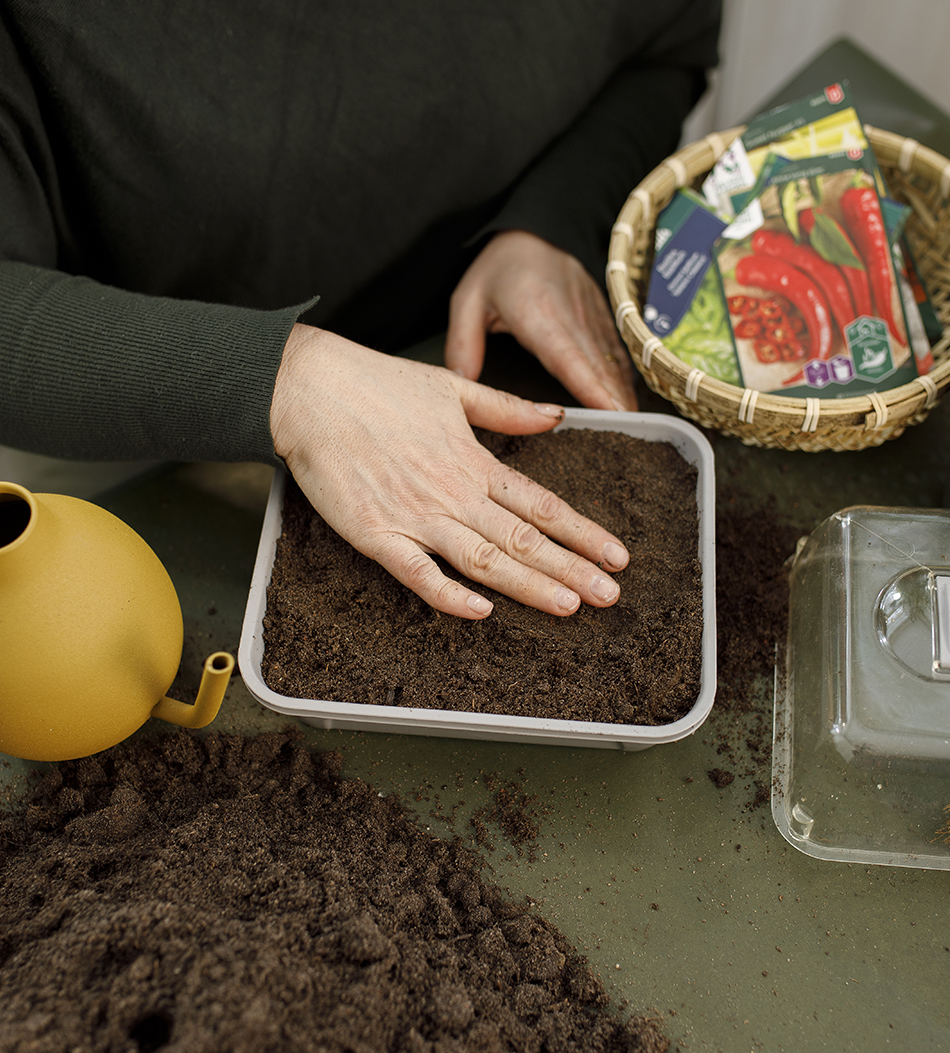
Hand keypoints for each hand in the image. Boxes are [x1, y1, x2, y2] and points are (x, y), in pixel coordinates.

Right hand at [270, 326, 629, 620]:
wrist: (307, 389)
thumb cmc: (375, 384)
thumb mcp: (451, 387)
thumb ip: (507, 409)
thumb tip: (555, 416)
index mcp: (473, 461)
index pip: (541, 505)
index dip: (582, 533)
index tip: (616, 556)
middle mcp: (453, 493)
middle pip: (522, 539)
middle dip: (571, 569)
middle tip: (609, 596)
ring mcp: (415, 516)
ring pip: (482, 559)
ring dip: (528, 585)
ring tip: (568, 606)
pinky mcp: (374, 534)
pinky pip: (417, 572)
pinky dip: (448, 594)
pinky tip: (480, 611)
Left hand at [444, 229, 637, 411]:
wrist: (535, 229)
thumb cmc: (500, 266)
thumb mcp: (468, 298)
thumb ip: (463, 344)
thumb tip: (461, 384)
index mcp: (537, 314)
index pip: (567, 356)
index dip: (589, 385)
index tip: (608, 409)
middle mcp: (570, 315)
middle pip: (596, 365)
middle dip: (613, 399)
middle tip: (626, 432)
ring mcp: (590, 314)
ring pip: (610, 359)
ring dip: (622, 390)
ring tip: (632, 423)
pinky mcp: (601, 314)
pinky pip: (614, 349)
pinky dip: (622, 374)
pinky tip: (627, 398)